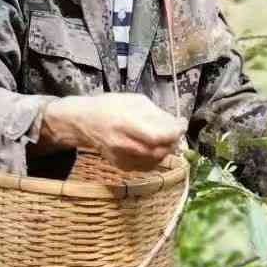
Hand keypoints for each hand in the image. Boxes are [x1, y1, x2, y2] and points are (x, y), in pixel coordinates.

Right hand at [43, 93, 184, 171]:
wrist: (84, 122)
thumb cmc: (109, 106)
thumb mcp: (134, 100)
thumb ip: (156, 113)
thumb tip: (176, 124)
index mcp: (125, 123)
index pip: (158, 136)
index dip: (175, 132)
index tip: (182, 124)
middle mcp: (122, 144)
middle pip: (159, 151)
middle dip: (173, 141)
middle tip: (175, 131)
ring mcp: (121, 158)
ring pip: (155, 160)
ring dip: (166, 149)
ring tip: (164, 136)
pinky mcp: (122, 166)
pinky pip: (147, 165)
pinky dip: (155, 156)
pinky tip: (153, 146)